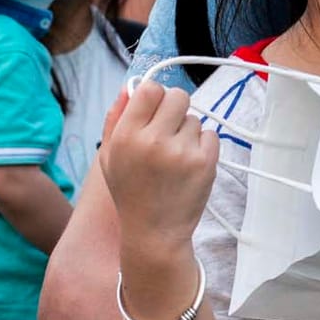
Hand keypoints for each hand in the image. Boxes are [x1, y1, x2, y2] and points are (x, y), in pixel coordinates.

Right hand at [99, 78, 219, 249]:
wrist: (154, 233)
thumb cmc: (130, 192)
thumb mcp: (109, 156)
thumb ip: (115, 118)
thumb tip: (129, 86)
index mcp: (126, 136)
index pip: (150, 88)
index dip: (154, 96)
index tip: (155, 110)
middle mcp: (153, 140)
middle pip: (177, 95)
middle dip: (174, 109)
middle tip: (168, 130)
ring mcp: (182, 151)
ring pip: (194, 118)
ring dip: (187, 132)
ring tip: (174, 158)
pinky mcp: (205, 163)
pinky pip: (210, 134)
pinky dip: (202, 145)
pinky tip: (188, 165)